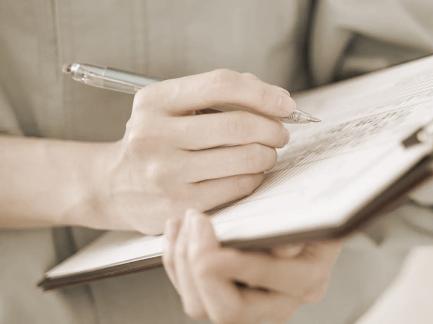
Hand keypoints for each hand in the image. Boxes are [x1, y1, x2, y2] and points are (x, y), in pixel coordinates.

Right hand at [83, 70, 294, 233]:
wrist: (112, 186)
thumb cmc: (157, 140)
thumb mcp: (171, 107)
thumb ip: (217, 95)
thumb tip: (276, 99)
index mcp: (155, 101)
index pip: (220, 85)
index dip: (262, 93)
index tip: (286, 104)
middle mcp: (155, 135)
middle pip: (238, 126)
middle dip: (272, 128)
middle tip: (280, 133)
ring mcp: (166, 174)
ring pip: (243, 159)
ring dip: (267, 154)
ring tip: (266, 153)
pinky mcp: (179, 205)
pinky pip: (237, 187)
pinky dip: (255, 177)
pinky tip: (251, 173)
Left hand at [163, 210, 342, 323]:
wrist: (310, 206)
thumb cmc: (311, 203)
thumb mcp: (314, 206)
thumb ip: (299, 226)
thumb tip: (283, 250)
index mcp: (307, 280)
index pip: (264, 286)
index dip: (229, 263)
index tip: (208, 227)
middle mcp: (280, 302)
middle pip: (227, 311)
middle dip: (198, 264)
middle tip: (195, 220)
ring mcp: (252, 306)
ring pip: (200, 306)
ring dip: (183, 261)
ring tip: (186, 220)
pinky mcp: (227, 297)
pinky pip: (191, 293)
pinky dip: (176, 261)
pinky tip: (177, 230)